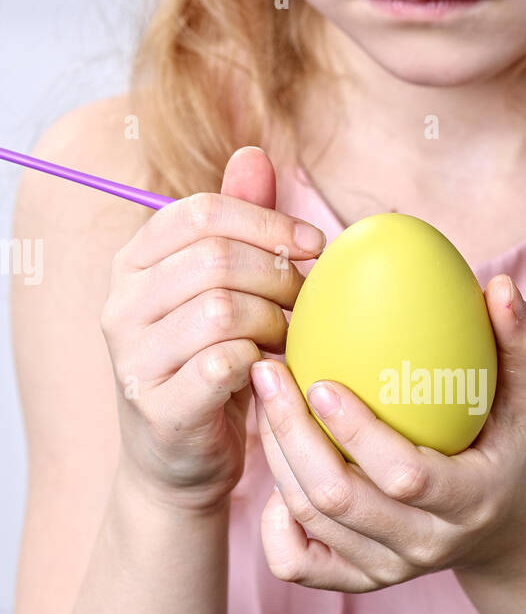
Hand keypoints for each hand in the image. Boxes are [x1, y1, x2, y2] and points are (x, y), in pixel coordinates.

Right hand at [100, 146, 325, 511]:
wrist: (180, 461)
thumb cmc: (211, 364)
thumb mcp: (221, 289)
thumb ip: (238, 224)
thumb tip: (256, 152)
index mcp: (134, 263)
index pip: (199, 212)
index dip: (267, 221)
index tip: (315, 246)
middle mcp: (122, 305)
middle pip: (215, 259)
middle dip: (278, 276)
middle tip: (308, 303)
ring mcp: (134, 359)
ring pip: (222, 310)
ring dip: (275, 322)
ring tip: (292, 339)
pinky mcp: (160, 408)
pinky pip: (224, 365)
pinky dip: (262, 363)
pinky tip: (276, 372)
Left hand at [250, 274, 525, 590]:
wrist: (507, 527)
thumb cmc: (511, 444)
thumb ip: (522, 343)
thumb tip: (501, 286)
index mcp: (470, 502)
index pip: (406, 477)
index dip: (358, 434)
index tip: (320, 381)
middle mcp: (425, 545)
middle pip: (341, 501)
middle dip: (293, 436)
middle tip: (268, 372)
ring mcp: (388, 571)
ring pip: (312, 522)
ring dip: (277, 458)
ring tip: (264, 397)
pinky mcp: (358, 582)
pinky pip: (296, 562)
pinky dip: (274, 520)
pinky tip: (275, 467)